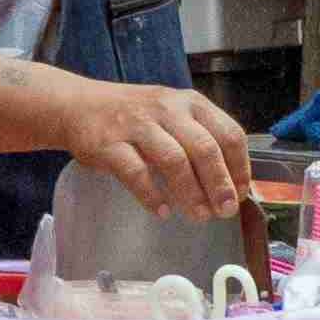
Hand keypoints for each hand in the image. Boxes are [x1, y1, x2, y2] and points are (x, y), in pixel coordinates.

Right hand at [50, 72, 254, 219]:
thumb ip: (200, 140)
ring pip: (173, 160)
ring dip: (191, 193)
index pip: (229, 133)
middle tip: (225, 210)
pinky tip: (162, 211)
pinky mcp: (110, 144)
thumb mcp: (173, 114)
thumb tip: (231, 185)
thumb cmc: (135, 116)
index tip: (240, 193)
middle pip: (204, 148)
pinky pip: (136, 172)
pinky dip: (152, 195)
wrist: (79, 105)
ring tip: (199, 216)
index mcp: (191, 103)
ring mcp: (137, 125)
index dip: (239, 167)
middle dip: (220, 184)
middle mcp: (168, 110)